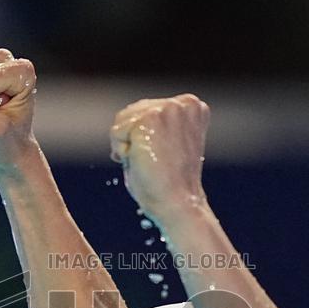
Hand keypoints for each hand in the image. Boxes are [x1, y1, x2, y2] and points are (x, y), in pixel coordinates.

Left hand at [109, 94, 210, 227]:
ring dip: (127, 146)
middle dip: (132, 140)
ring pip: (122, 121)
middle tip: (154, 164)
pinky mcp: (149, 120)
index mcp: (192, 107)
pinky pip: (116, 132)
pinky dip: (121, 152)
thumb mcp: (168, 145)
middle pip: (132, 112)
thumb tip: (127, 119)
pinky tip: (142, 162)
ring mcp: (167, 109)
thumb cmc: (170, 183)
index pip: (146, 111)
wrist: (177, 204)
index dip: (143, 138)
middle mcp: (183, 103)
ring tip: (149, 163)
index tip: (163, 157)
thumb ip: (155, 126)